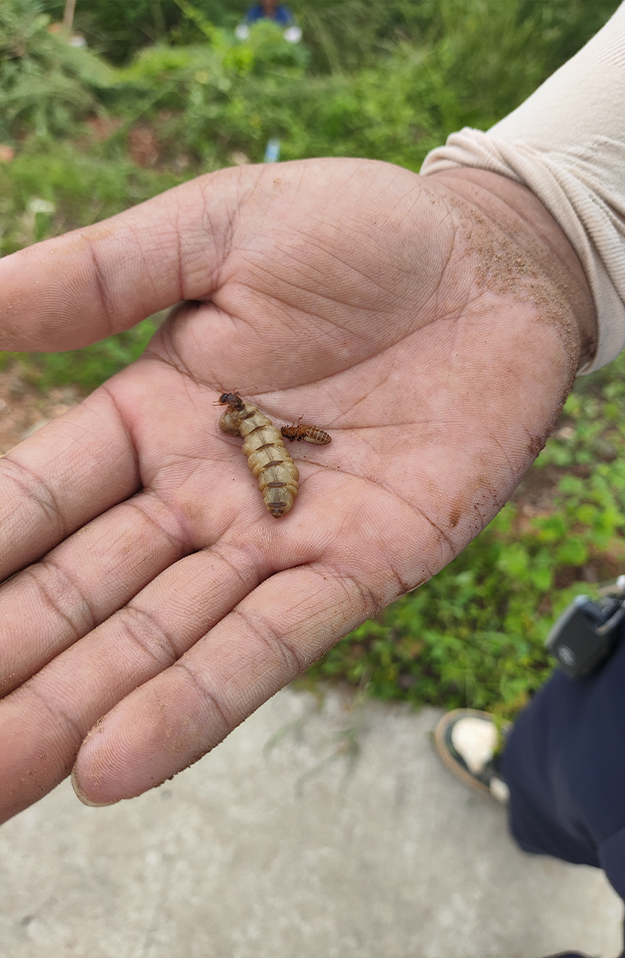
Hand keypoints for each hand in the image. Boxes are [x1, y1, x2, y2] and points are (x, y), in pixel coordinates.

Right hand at [0, 158, 593, 818]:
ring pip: (159, 640)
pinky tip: (112, 766)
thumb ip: (98, 276)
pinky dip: (194, 705)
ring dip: (75, 710)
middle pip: (83, 594)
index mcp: (151, 417)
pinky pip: (267, 646)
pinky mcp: (357, 570)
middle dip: (10, 663)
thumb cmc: (357, 233)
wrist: (490, 270)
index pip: (37, 502)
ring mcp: (276, 540)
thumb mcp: (213, 232)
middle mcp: (200, 493)